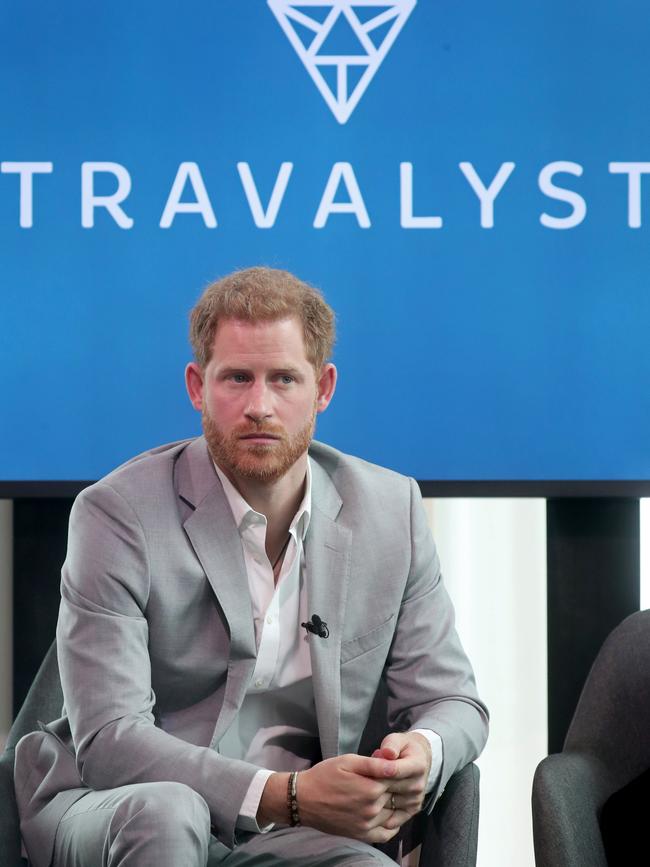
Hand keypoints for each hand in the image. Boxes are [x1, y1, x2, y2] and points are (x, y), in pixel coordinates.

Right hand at [257, 754, 405, 843]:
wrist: (303, 800)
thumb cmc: (324, 776)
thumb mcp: (347, 762)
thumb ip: (373, 764)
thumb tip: (394, 765)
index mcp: (372, 788)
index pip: (397, 779)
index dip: (398, 770)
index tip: (396, 765)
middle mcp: (373, 809)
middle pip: (397, 796)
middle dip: (397, 786)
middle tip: (391, 778)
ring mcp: (368, 824)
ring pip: (394, 813)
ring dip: (395, 803)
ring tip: (388, 792)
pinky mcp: (362, 835)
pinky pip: (386, 833)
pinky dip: (392, 825)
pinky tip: (388, 814)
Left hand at [371, 732, 431, 818]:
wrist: (418, 759)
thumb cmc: (402, 748)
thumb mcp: (396, 739)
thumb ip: (391, 745)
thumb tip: (387, 753)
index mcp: (418, 765)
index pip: (394, 770)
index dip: (377, 770)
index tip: (364, 769)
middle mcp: (419, 784)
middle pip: (389, 788)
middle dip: (372, 784)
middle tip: (357, 781)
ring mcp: (416, 799)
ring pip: (388, 803)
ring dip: (374, 799)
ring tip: (363, 791)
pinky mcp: (412, 810)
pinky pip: (394, 819)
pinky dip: (380, 816)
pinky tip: (369, 810)